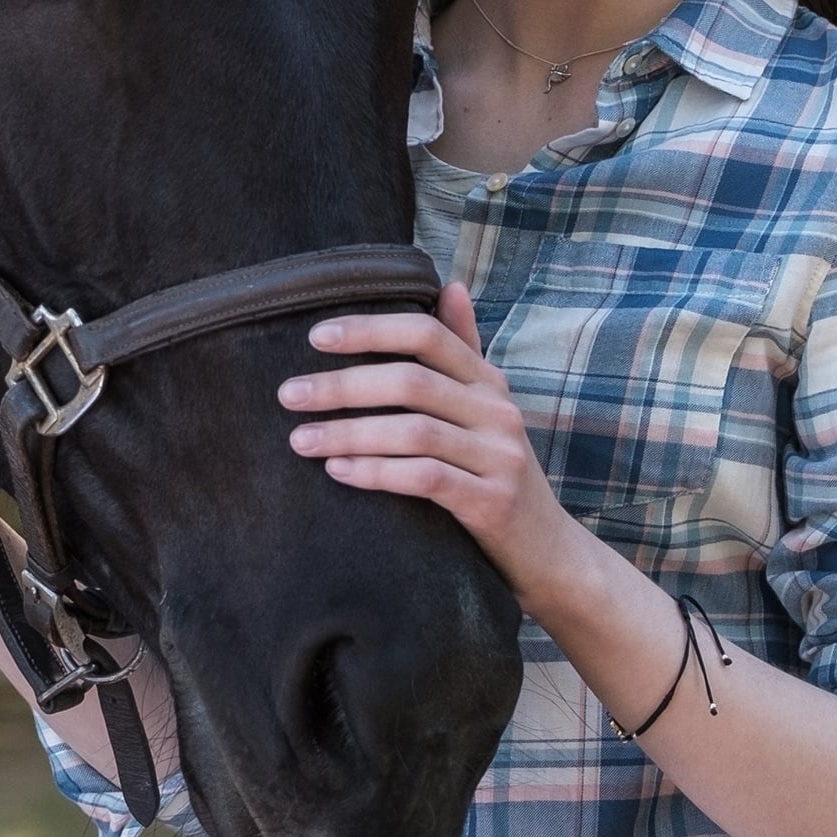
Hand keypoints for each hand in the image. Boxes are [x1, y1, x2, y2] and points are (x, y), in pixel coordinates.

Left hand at [278, 282, 590, 598]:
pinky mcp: (492, 502)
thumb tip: (448, 285)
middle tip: (289, 395)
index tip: (315, 337)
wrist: (547, 551)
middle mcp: (498, 412)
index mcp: (488, 382)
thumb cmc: (497, 474)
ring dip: (349, 432)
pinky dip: (377, 473)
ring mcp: (499, 457)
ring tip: (301, 440)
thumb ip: (463, 351)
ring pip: (414, 431)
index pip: (427, 336)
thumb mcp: (486, 409)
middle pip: (411, 381)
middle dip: (343, 386)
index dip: (370, 329)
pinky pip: (426, 479)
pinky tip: (339, 471)